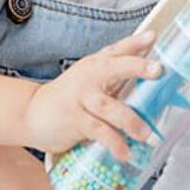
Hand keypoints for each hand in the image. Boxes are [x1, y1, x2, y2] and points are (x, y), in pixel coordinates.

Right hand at [23, 31, 160, 160]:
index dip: (135, 43)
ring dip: (130, 120)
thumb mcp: (91, 78)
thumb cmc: (71, 95)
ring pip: (108, 106)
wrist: (32, 113)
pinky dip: (114, 143)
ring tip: (145, 133)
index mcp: (95, 64)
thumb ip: (117, 72)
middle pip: (112, 67)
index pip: (117, 49)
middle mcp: (88, 76)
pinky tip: (124, 152)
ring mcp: (80, 98)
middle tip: (157, 70)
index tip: (152, 37)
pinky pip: (98, 131)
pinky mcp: (74, 120)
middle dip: (135, 67)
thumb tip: (154, 69)